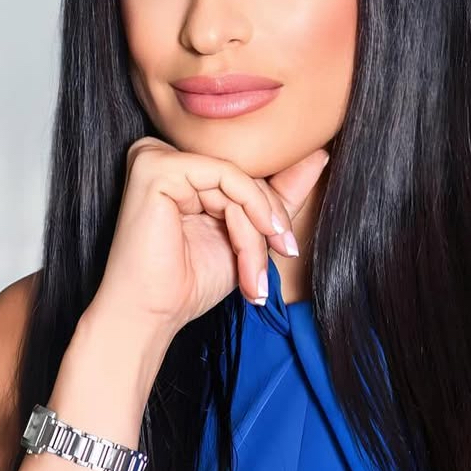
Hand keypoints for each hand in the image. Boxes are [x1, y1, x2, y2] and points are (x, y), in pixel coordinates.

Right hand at [92, 138, 329, 338]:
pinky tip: (247, 249)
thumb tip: (318, 155)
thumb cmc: (188, 283)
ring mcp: (156, 156)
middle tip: (277, 262)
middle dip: (268, 224)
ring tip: (254, 274)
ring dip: (257, 231)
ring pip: (238, 179)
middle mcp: (164, 156)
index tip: (288, 248)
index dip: (273, 210)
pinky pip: (225, 175)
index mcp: (181, 171)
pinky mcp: (155, 165)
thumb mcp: (246, 236)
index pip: (244, 173)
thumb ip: (277, 195)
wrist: (152, 316)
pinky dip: (247, 212)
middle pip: (244, 175)